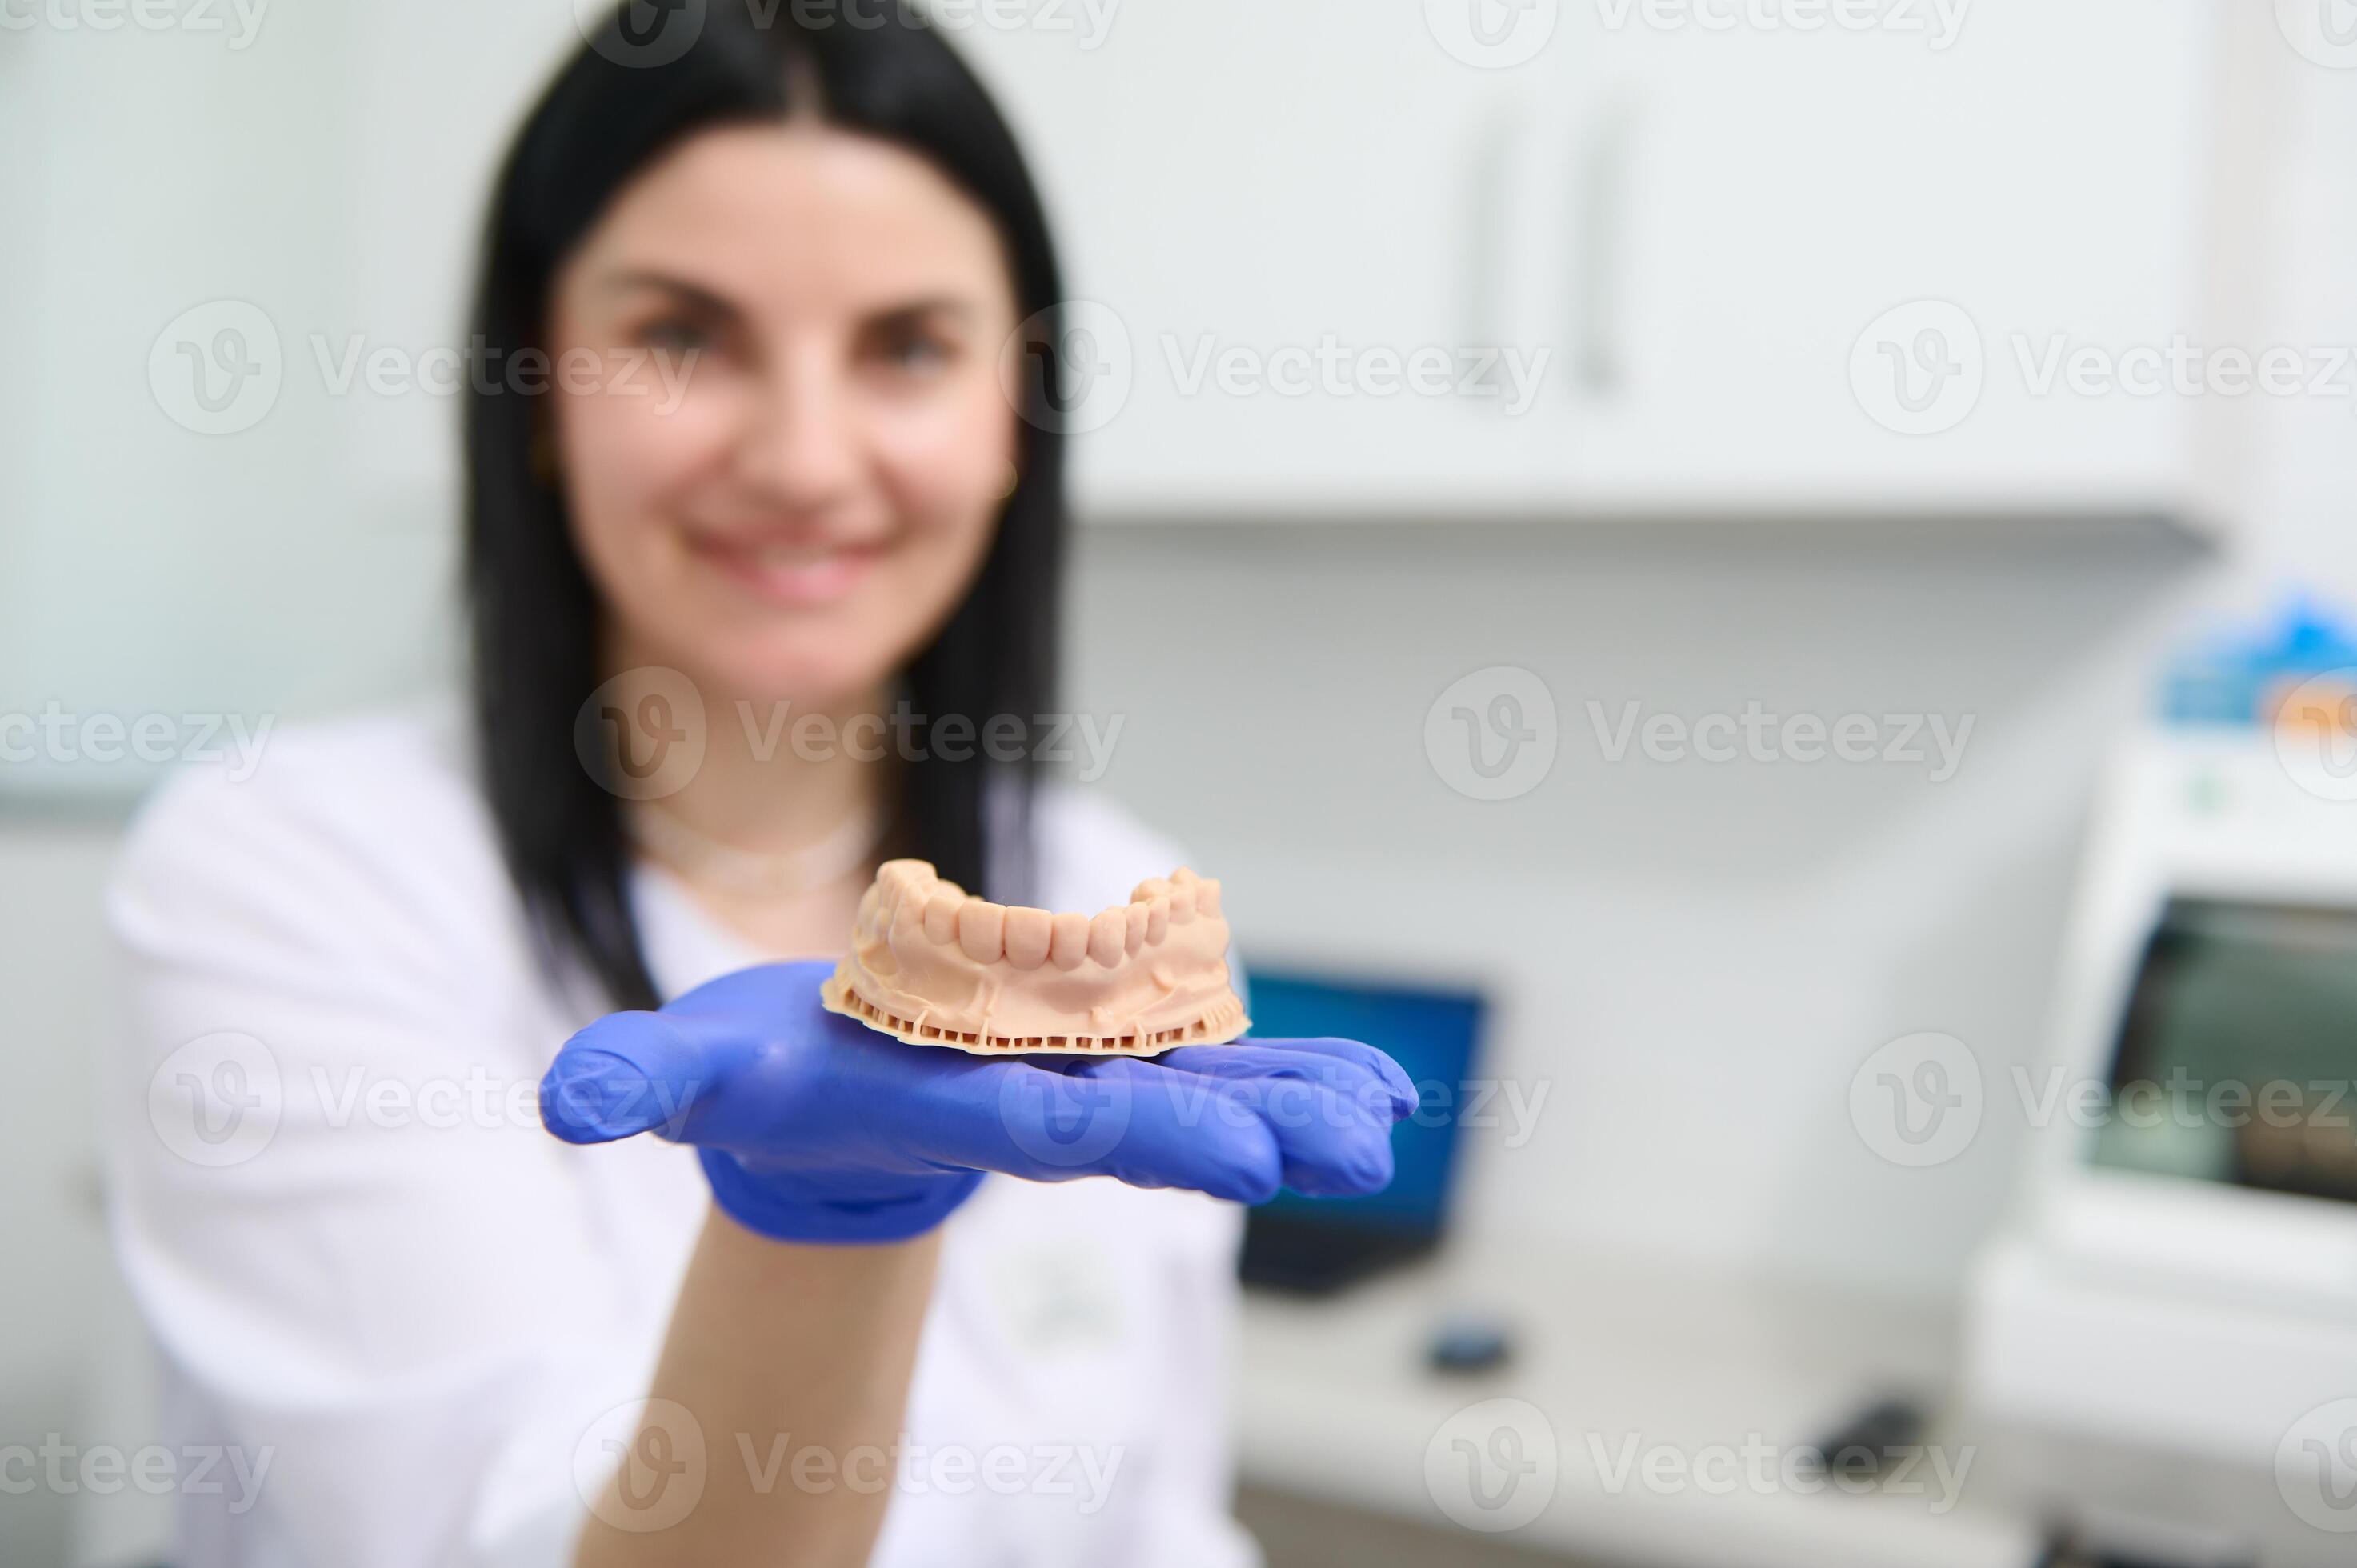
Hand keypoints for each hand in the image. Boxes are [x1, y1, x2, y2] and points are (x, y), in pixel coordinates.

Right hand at [540, 959, 1416, 1243]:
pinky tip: (1379, 1092)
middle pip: (1147, 1116)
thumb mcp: (685, 1071)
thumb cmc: (754, 1079)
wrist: (815, 1119)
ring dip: (1295, 1106)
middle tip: (1351, 1151)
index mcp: (939, 1099)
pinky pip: (1210, 1070)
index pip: (1048, 1122)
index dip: (1144, 1132)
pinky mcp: (1103, 1067)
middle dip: (1245, 1130)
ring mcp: (1072, 1086)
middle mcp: (1021, 1099)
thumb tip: (565, 1103)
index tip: (1245, 1157)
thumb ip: (637, 1079)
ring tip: (1388, 1123)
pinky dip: (1288, 1076)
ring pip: (1197, 1096)